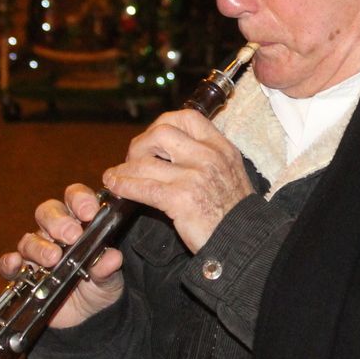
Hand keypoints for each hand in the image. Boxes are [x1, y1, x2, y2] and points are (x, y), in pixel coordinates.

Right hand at [0, 183, 124, 327]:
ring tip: (53, 258)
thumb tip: (112, 257)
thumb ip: (108, 268)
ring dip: (39, 246)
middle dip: (59, 221)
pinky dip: (9, 262)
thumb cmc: (99, 287)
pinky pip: (8, 264)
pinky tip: (16, 263)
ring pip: (29, 238)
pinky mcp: (22, 275)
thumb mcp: (109, 280)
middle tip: (72, 235)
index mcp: (80, 223)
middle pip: (48, 212)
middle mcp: (55, 233)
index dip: (80, 200)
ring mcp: (37, 253)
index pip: (75, 198)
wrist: (87, 317)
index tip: (89, 212)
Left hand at [101, 109, 250, 251]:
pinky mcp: (180, 199)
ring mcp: (194, 176)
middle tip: (134, 160)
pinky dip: (124, 186)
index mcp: (221, 147)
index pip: (187, 117)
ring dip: (125, 169)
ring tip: (115, 176)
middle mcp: (208, 156)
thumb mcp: (230, 173)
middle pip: (161, 132)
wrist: (245, 241)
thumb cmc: (236, 213)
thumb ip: (207, 159)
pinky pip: (143, 187)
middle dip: (140, 144)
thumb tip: (172, 154)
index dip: (162, 123)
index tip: (152, 138)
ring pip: (146, 161)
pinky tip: (115, 187)